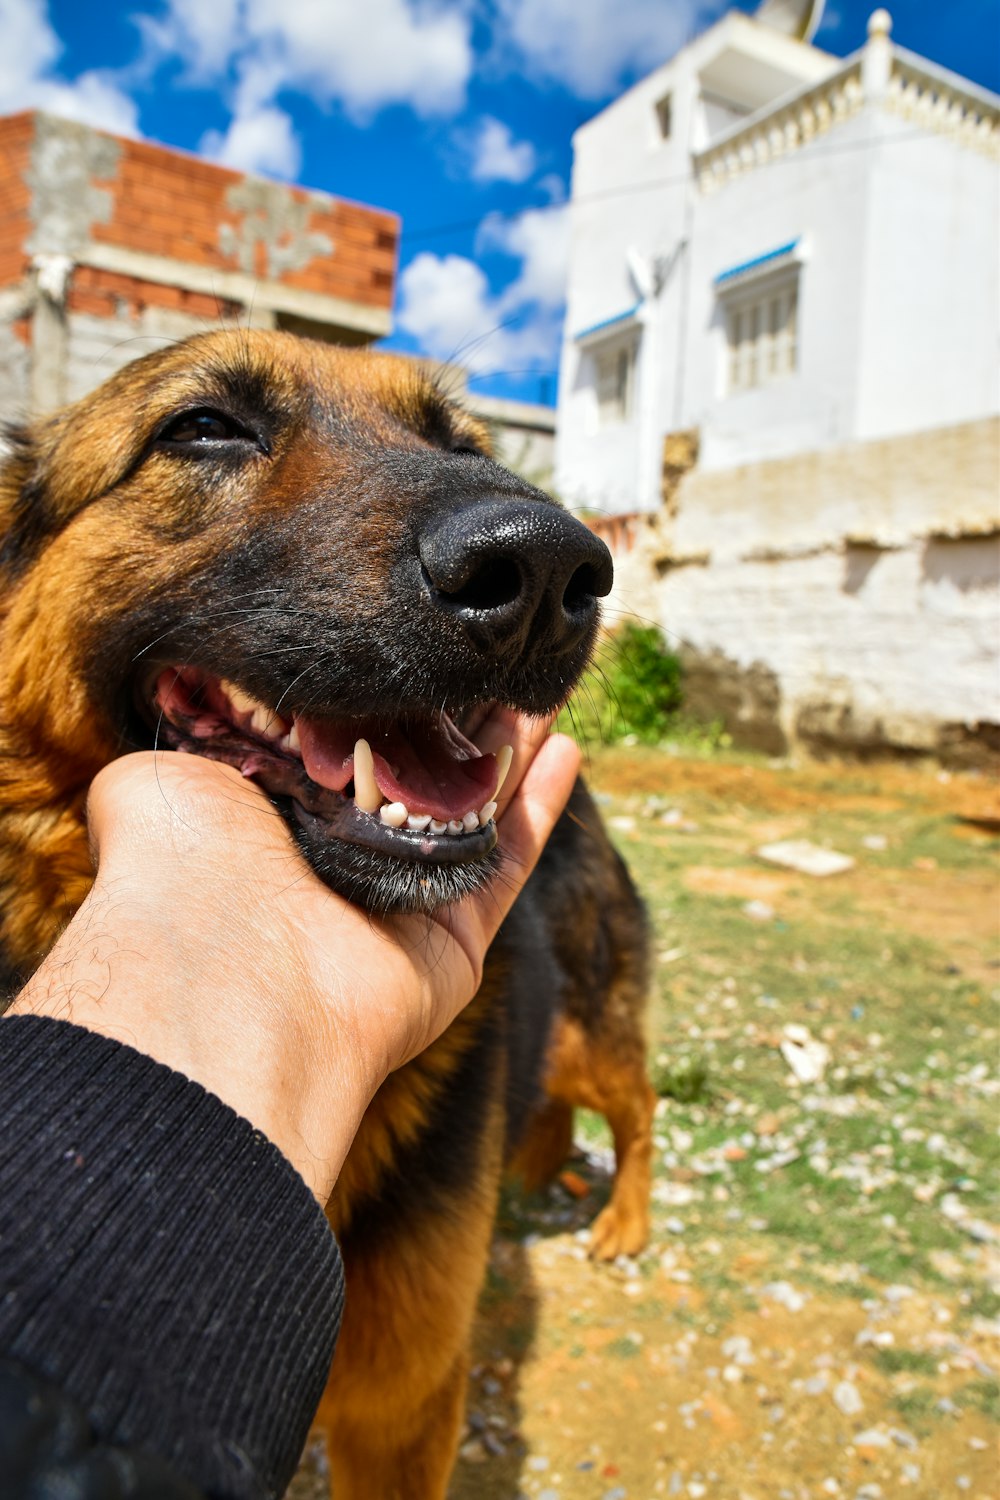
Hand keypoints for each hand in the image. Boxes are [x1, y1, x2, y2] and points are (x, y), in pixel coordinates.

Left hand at [7, 714, 579, 1201]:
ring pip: (469, 809)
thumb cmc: (185, 871)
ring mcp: (399, 901)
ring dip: (507, 746)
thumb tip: (181, 696)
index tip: (406, 648)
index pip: (333, 749)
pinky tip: (566, 745)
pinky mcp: (455, 937)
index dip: (373, 699)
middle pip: (412, 776)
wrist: (235, 979)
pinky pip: (510, 858)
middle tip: (486, 659)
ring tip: (536, 682)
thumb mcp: (154, 778)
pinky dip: (541, 802)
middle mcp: (339, 864)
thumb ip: (182, 735)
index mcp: (272, 824)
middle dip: (451, 718)